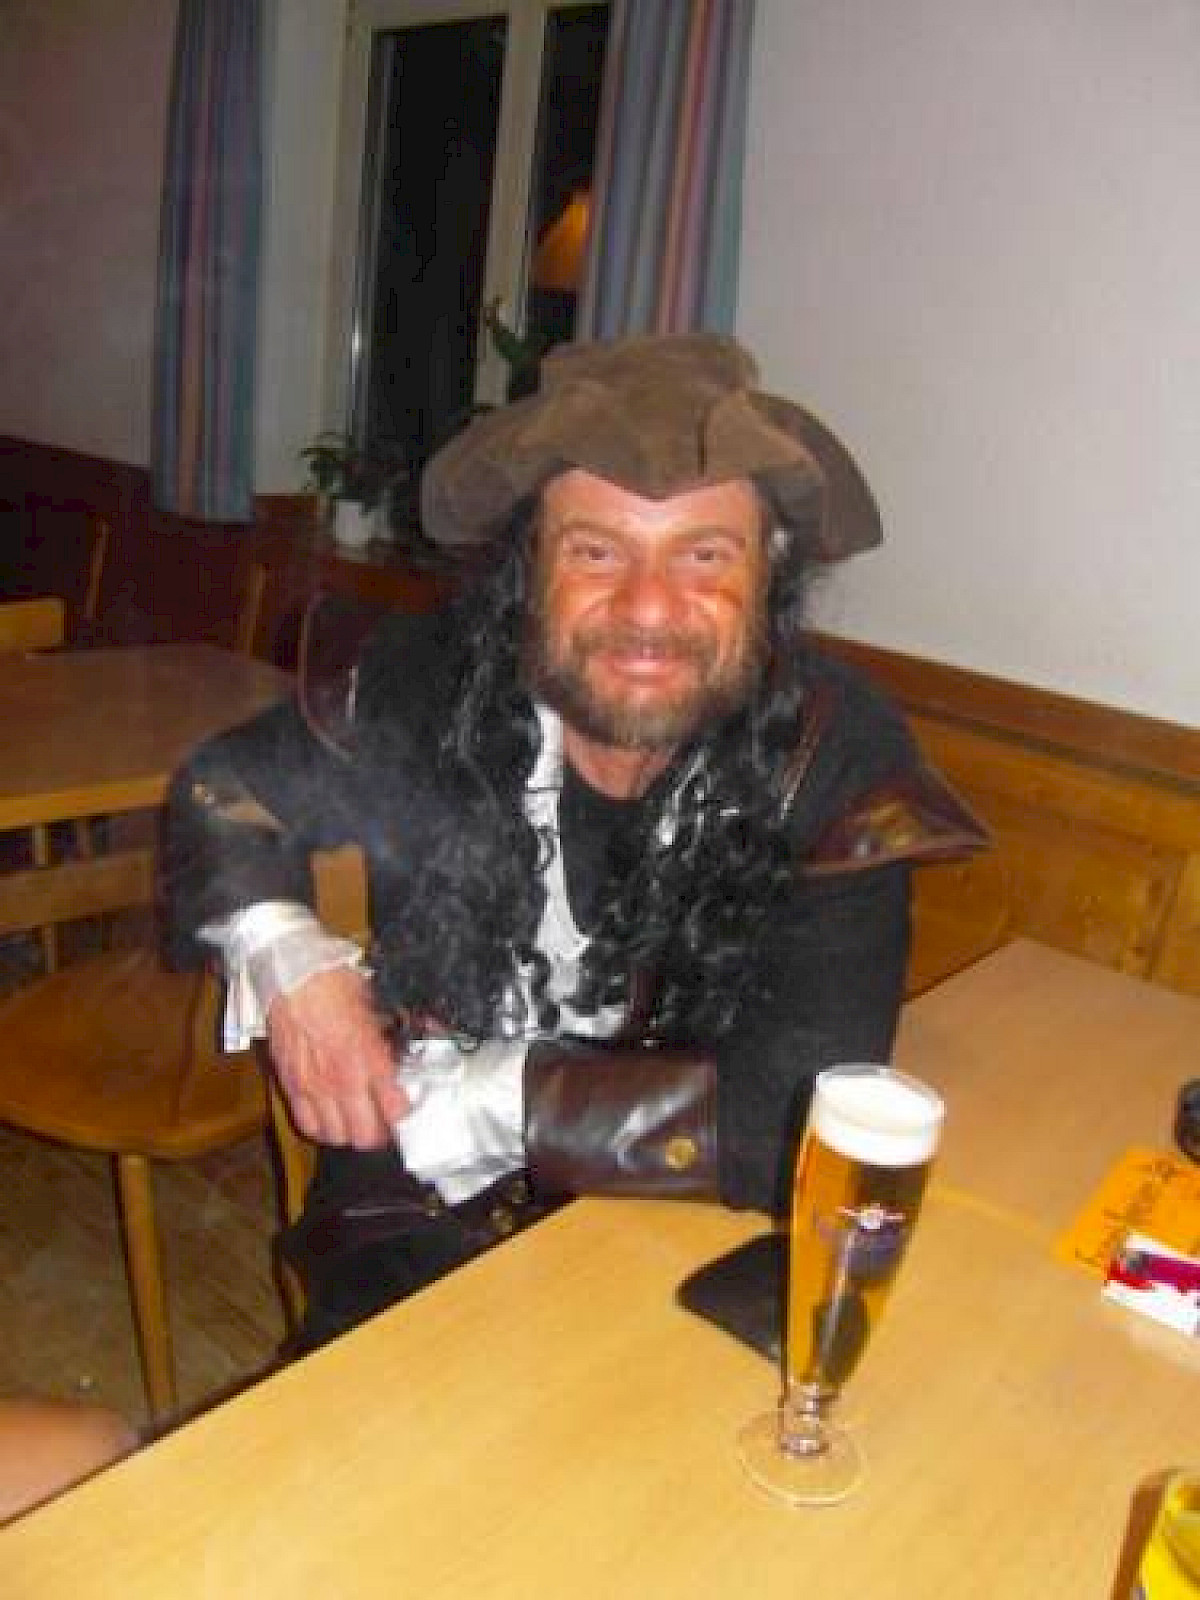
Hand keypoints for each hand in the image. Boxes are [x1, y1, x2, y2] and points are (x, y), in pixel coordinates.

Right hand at [265, 966, 409, 1147]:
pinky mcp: (291, 1085)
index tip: (406, 1111)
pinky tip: (329, 1120)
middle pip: (365, 1135)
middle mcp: (342, 1079)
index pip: (394, 1110)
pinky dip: (321, 1129)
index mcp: (368, 1057)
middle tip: (384, 1125)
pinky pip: (306, 1124)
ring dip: (350, 1134)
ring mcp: (314, 1086)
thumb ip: (396, 1030)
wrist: (293, 977)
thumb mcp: (377, 1004)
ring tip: (357, 1124)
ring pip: (336, 1137)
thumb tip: (423, 1032)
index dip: (404, 1116)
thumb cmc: (332, 984)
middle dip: (379, 1134)